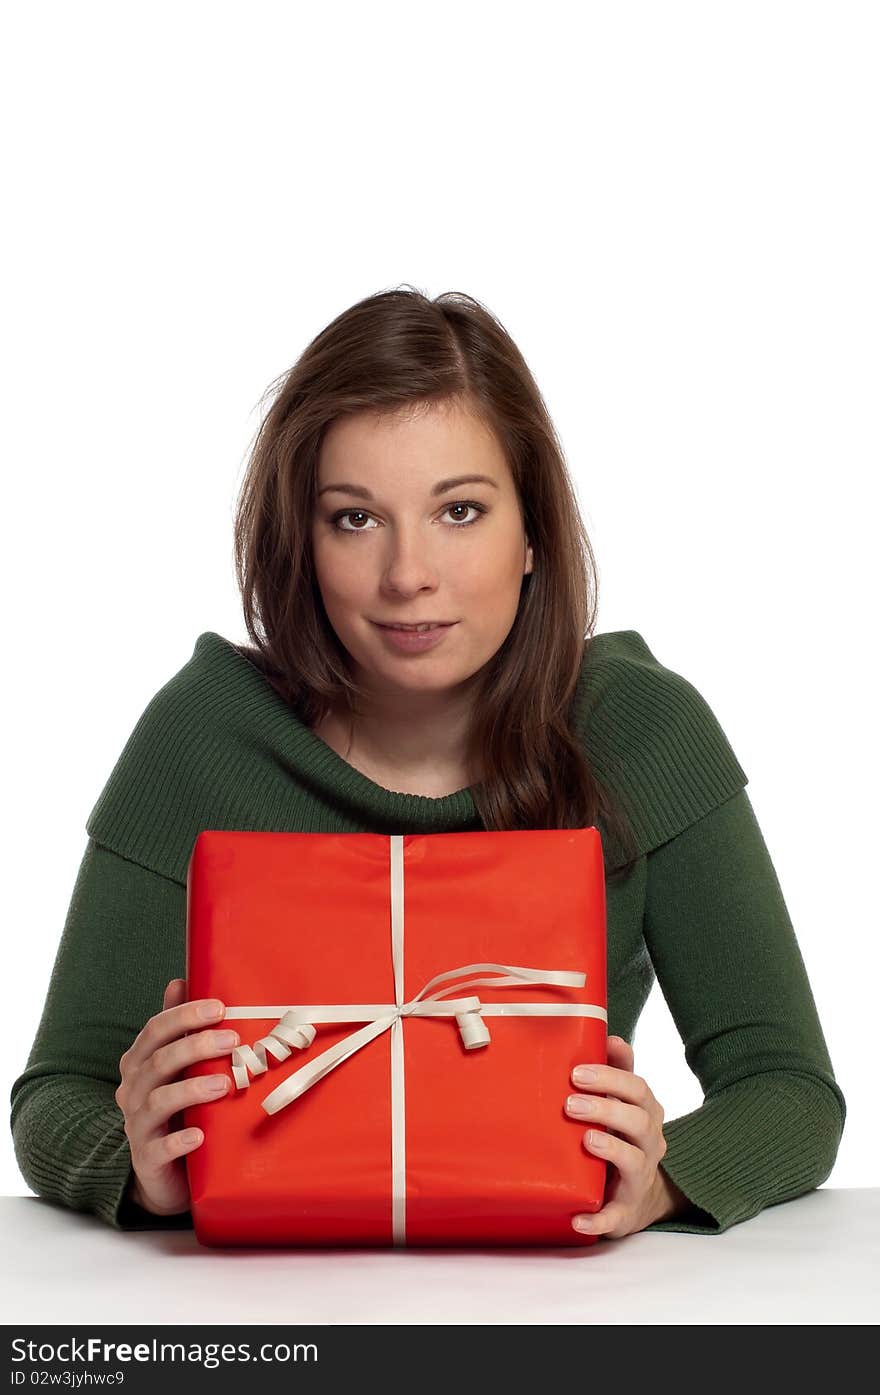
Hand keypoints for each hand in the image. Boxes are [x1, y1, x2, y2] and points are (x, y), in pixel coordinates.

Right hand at [115, 978, 239, 1216]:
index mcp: (140, 1062)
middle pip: (158, 1061)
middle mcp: (133, 1091)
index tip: (220, 1008)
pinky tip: (199, 1135)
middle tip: (233, 1041)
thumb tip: (179, 979)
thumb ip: (176, 1028)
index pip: (155, 1030)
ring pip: (158, 1101)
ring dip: (191, 1089)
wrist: (163, 1172)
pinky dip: (178, 1141)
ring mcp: (138, 1126)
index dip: (185, 1016)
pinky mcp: (147, 1159)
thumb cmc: (176, 1108)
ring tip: (224, 1085)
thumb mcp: (175, 1065)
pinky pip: (158, 1149)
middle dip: (195, 1046)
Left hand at [565, 1035, 677, 1238]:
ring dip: (610, 1149)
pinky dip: (598, 1219)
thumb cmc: (622, 1136)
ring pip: (634, 1161)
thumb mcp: (621, 1103)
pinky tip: (577, 1217)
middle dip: (605, 1108)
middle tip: (570, 1102)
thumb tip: (606, 1034)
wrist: (636, 1196)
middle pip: (637, 1119)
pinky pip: (616, 1217)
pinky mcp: (626, 1211)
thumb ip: (615, 1071)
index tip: (577, 1071)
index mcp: (645, 1112)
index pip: (637, 1088)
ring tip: (586, 1140)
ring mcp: (640, 1177)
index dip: (610, 1077)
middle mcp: (649, 1142)